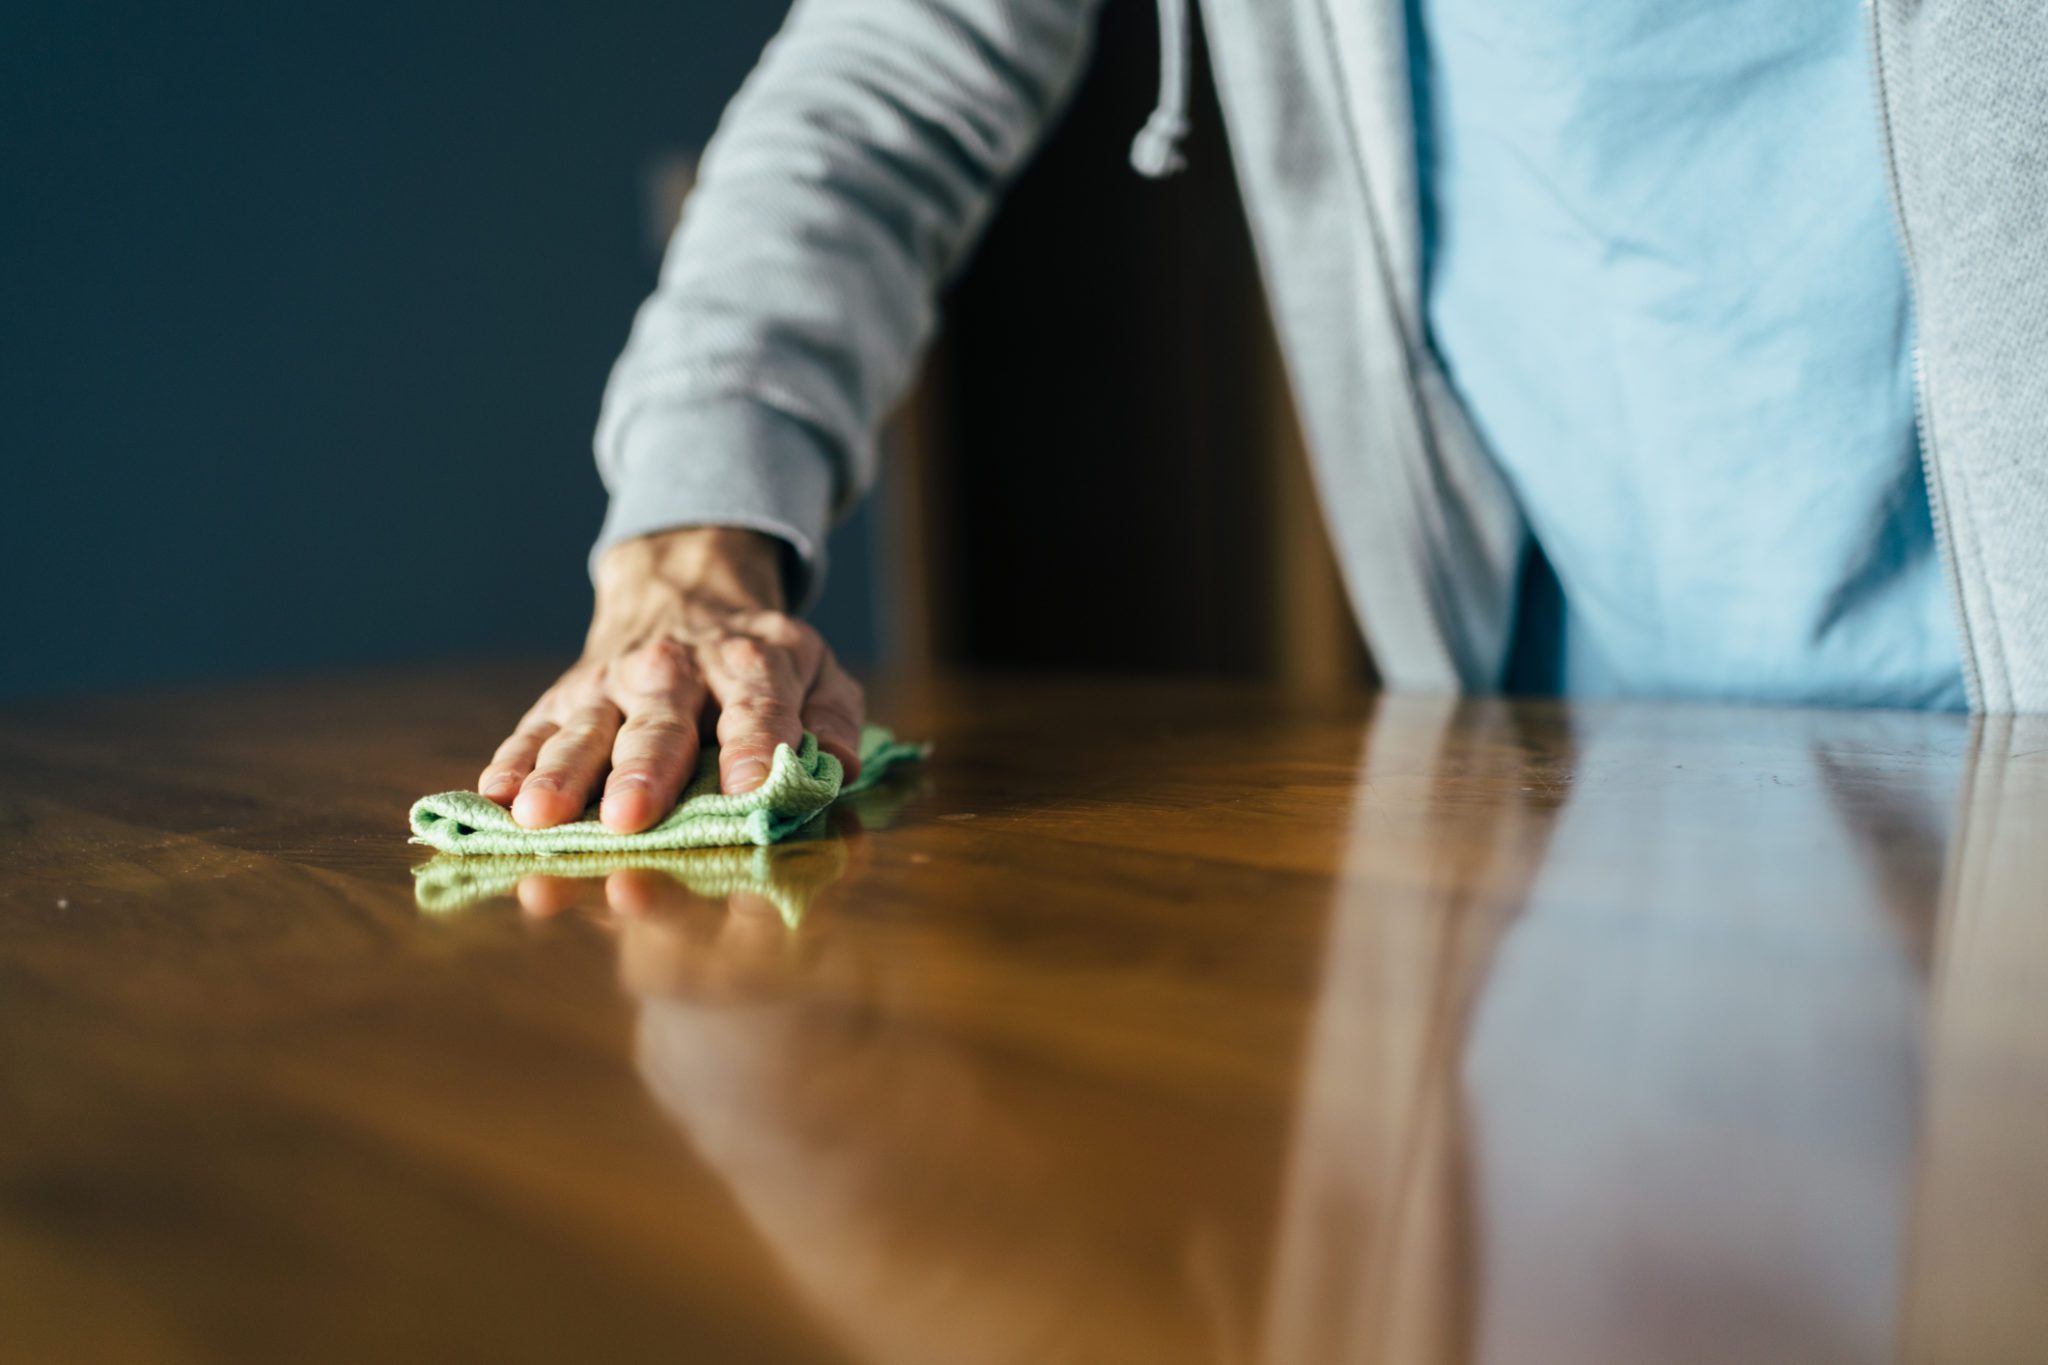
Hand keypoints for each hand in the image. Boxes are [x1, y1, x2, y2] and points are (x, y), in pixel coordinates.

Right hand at [477, 527, 864, 832]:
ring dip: (560, 774)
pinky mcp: (562, 695)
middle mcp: (676, 668)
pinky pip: (533, 729)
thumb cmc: (759, 662)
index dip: (755, 745)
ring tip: (539, 817)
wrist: (681, 591)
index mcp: (753, 663)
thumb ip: (834, 720)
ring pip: (584, 728)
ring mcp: (612, 682)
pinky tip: (494, 798)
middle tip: (629, 819)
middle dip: (643, 773)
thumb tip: (838, 768)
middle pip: (660, 725)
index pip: (757, 706)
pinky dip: (511, 762)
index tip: (749, 789)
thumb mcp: (817, 672)